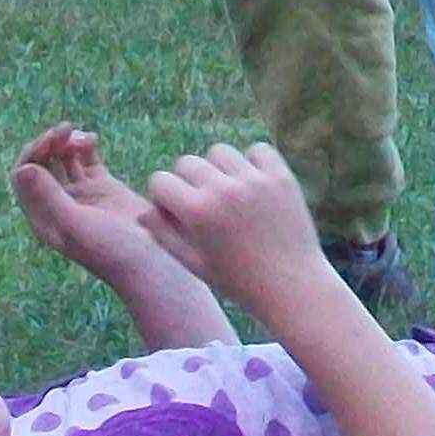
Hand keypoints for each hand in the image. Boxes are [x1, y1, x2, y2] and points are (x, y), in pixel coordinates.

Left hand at [11, 122, 165, 283]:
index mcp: (43, 216)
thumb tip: (23, 168)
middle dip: (48, 144)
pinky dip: (85, 146)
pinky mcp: (102, 187)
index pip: (24, 176)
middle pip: (40, 164)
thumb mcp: (75, 223)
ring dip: (66, 142)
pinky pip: (86, 160)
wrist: (149, 259)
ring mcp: (80, 195)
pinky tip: (93, 139)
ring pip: (62, 159)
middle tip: (67, 129)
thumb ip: (49, 196)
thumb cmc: (110, 248)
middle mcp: (57, 204)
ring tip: (82, 136)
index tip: (52, 139)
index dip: (33, 153)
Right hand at [142, 142, 328, 315]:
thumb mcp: (193, 263)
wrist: (291, 285)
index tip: (176, 212)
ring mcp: (253, 179)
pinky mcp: (280, 174)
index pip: (160, 180)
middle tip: (204, 205)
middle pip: (187, 162)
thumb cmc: (237, 280)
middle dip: (188, 182)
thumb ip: (164, 235)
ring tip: (230, 194)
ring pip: (220, 151)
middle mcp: (222, 188)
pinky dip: (253, 162)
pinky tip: (255, 185)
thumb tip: (143, 212)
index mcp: (197, 211)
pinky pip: (257, 150)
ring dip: (219, 168)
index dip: (164, 197)